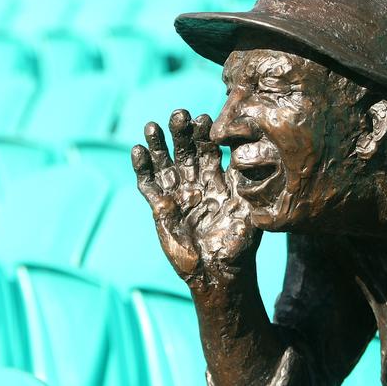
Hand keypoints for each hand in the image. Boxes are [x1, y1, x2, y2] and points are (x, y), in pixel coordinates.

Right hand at [131, 109, 260, 285]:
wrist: (220, 271)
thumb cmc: (239, 242)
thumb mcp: (248, 210)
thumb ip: (245, 184)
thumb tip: (248, 155)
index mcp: (218, 179)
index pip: (210, 150)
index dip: (206, 134)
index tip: (204, 118)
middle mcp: (196, 182)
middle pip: (186, 150)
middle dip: (181, 132)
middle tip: (179, 114)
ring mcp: (177, 193)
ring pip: (165, 163)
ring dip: (158, 145)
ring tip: (152, 125)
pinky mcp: (159, 207)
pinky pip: (149, 185)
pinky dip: (142, 168)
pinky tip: (138, 150)